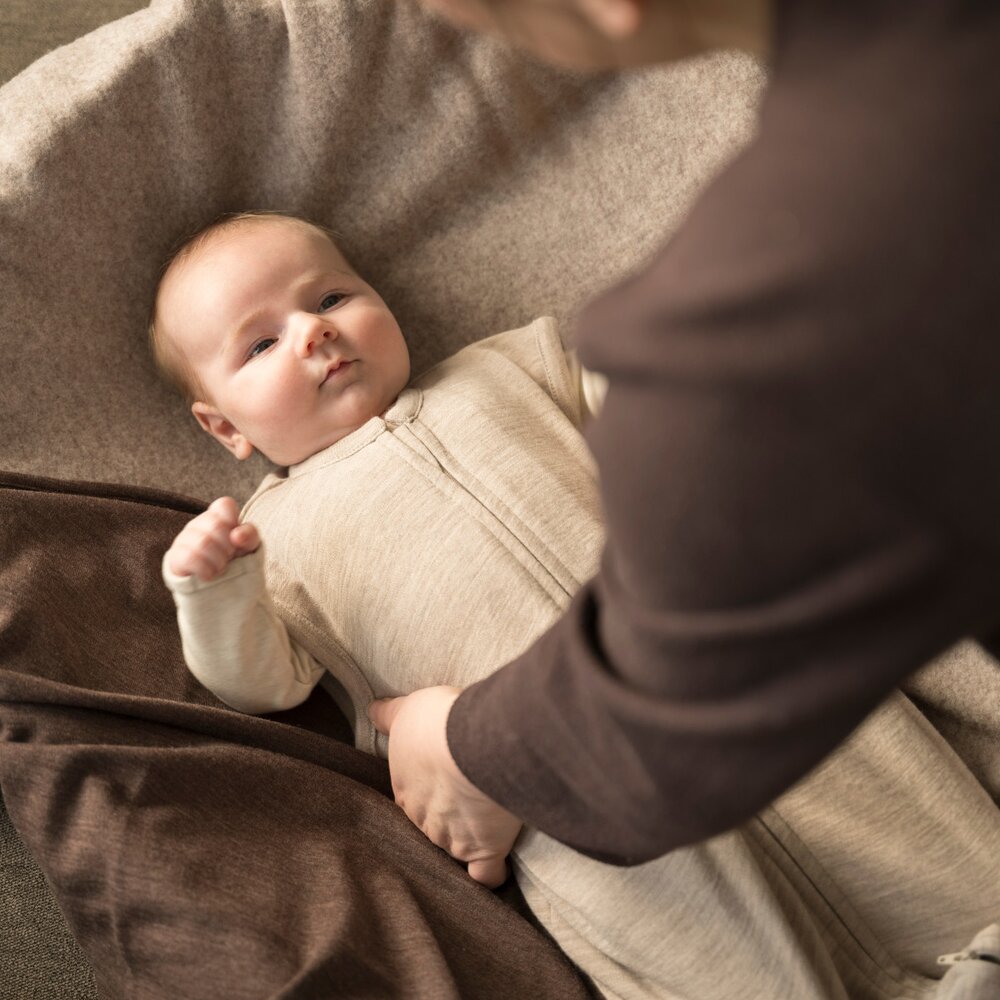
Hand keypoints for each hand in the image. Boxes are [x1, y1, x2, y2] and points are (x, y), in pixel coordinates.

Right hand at [166, 497, 259, 581]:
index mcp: (218, 516)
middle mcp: (199, 524)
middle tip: (229, 558)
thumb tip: (236, 535)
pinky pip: (190, 558)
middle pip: (216, 526)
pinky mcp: (175, 557)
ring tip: (220, 568)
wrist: (217, 585)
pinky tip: (209, 575)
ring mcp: (184, 539)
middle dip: (229, 547)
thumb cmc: (234, 559)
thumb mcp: (249, 546)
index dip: (233, 521)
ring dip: (219, 561)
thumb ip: (249, 535)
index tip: (236, 539)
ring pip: (203, 542)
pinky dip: (205, 570)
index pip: (224, 505)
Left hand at [368, 686, 522, 887]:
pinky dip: (491, 874)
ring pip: (456, 847)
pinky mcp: (483, 850)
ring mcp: (452, 839)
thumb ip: (390, 715)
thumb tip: (371, 711)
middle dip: (448, 816)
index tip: (445, 778)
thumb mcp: (408, 710)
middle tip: (469, 794)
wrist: (473, 744)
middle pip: (434, 826)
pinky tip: (497, 865)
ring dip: (468, 838)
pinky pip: (485, 875)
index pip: (413, 800)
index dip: (430, 791)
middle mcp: (425, 820)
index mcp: (407, 790)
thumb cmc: (440, 723)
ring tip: (487, 820)